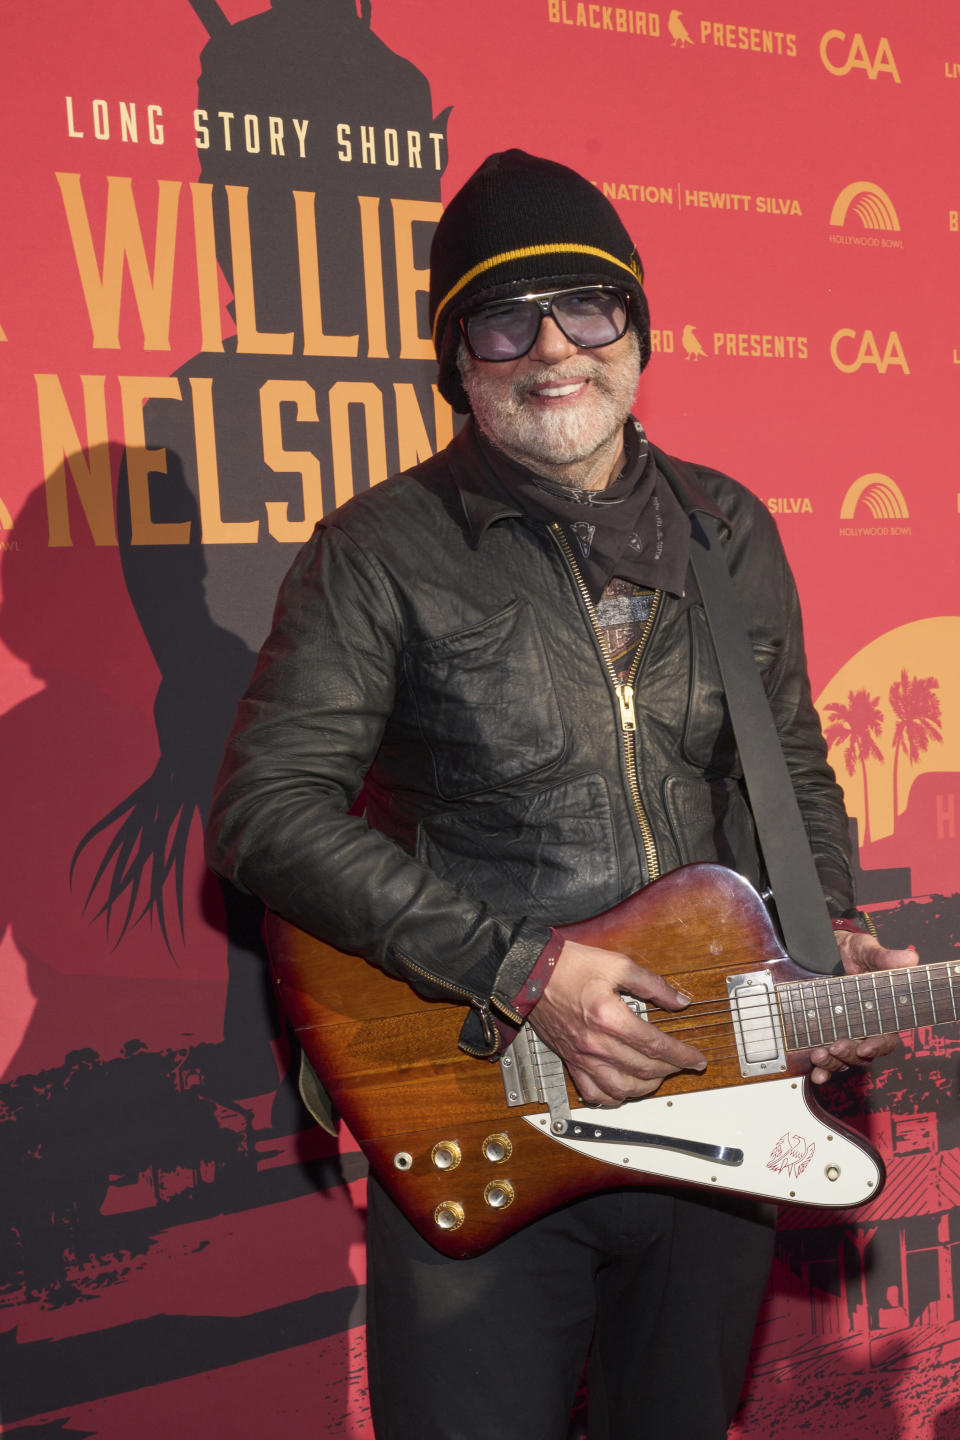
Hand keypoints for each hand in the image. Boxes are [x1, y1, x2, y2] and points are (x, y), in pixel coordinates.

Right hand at [527, 940, 706, 1105]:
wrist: (531, 973)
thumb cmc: (569, 966)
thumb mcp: (617, 964)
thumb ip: (652, 984)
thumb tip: (678, 1000)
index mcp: (610, 1016)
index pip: (656, 1045)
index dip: (682, 1054)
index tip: (696, 1059)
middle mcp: (596, 1042)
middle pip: (644, 1069)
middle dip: (671, 1069)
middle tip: (683, 1063)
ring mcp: (582, 1056)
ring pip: (622, 1089)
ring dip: (647, 1087)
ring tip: (658, 1077)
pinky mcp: (570, 1061)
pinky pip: (593, 1093)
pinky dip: (613, 1098)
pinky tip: (623, 1090)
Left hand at [808, 931, 918, 1084]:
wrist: (820, 949)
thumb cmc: (850, 951)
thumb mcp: (864, 950)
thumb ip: (883, 957)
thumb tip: (910, 957)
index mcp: (879, 1014)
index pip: (886, 1038)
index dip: (879, 1045)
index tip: (867, 1046)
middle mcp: (862, 1029)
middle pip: (862, 1054)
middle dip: (849, 1054)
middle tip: (835, 1046)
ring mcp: (841, 1034)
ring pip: (843, 1060)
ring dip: (832, 1063)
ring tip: (818, 1054)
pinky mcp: (821, 1035)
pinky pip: (824, 1060)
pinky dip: (821, 1071)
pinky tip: (816, 1074)